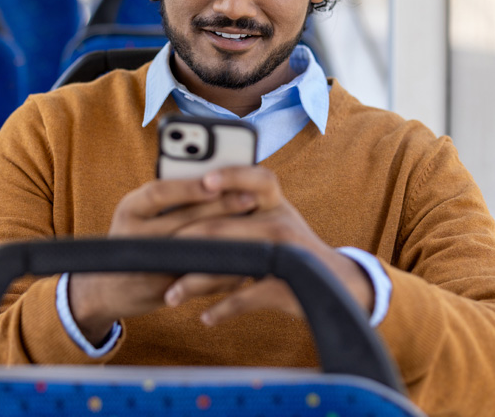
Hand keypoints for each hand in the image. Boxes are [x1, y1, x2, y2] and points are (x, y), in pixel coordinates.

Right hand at [69, 175, 256, 344]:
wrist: (109, 287)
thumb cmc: (136, 237)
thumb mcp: (141, 212)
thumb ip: (171, 198)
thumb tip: (220, 176)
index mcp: (130, 209)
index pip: (158, 193)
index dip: (188, 187)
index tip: (216, 181)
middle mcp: (133, 237)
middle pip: (182, 221)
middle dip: (220, 209)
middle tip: (250, 198)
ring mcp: (148, 266)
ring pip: (195, 251)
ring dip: (228, 239)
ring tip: (256, 226)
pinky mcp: (164, 290)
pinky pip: (201, 277)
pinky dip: (225, 267)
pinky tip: (249, 257)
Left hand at [164, 166, 375, 325]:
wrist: (337, 283)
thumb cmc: (290, 246)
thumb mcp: (273, 218)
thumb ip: (239, 208)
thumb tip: (186, 200)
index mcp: (275, 201)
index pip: (255, 177)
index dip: (231, 175)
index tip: (203, 180)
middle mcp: (282, 221)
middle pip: (224, 227)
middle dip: (185, 246)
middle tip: (157, 257)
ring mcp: (287, 254)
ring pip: (229, 264)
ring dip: (196, 283)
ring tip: (173, 295)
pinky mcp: (289, 286)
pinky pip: (246, 297)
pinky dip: (223, 309)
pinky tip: (206, 318)